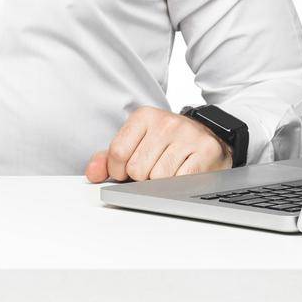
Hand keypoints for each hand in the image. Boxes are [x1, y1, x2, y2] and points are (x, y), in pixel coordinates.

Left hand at [84, 106, 232, 183]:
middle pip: (137, 169)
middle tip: (153, 168)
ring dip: (161, 183)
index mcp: (144, 116)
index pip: (117, 153)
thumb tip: (92, 174)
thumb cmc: (167, 143)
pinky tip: (182, 173)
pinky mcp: (205, 151)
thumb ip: (109, 157)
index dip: (118, 170)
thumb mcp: (137, 142)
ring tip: (169, 170)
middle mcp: (166, 122)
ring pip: (158, 178)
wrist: (208, 136)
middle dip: (142, 178)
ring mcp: (187, 136)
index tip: (126, 171)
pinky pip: (180, 181)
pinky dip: (179, 185)